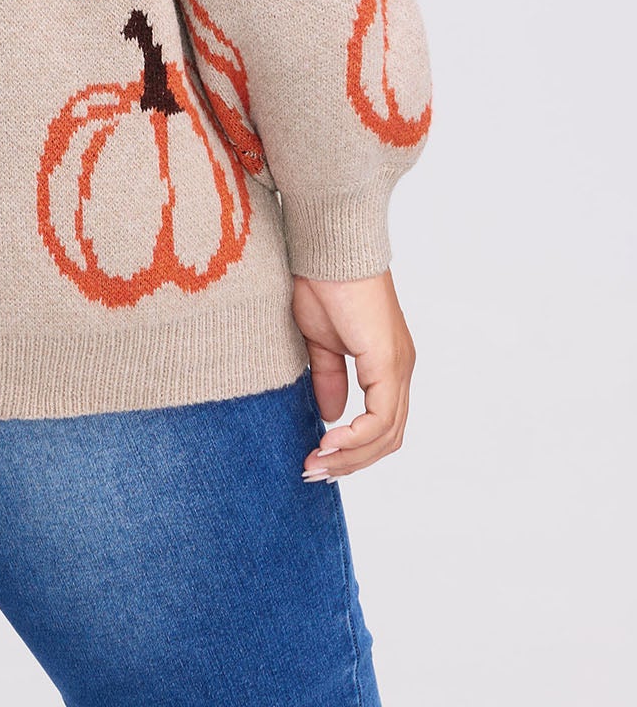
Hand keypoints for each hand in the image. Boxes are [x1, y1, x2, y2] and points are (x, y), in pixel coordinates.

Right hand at [291, 269, 415, 480]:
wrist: (328, 245)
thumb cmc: (320, 280)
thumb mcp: (319, 341)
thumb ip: (328, 378)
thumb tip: (330, 417)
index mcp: (385, 363)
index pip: (380, 423)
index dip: (353, 448)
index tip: (318, 458)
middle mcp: (400, 368)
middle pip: (388, 437)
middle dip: (351, 461)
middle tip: (315, 471)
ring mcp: (398, 366)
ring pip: (387, 433)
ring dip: (352, 456)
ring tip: (318, 463)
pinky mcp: (388, 361)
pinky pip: (380, 416)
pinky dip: (356, 438)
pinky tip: (329, 441)